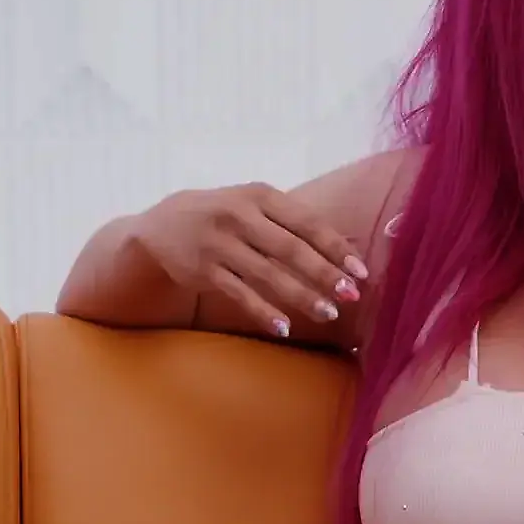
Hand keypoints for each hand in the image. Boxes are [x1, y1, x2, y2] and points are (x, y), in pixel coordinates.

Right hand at [134, 184, 368, 338]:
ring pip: (268, 275)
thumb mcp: (254, 205)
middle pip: (290, 250)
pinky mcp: (203, 271)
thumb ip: (292, 222)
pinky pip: (240, 294)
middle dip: (324, 274)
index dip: (335, 248)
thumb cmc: (225, 215)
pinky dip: (264, 312)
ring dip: (301, 297)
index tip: (361, 271)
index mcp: (260, 196)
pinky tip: (285, 327)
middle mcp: (239, 216)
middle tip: (351, 295)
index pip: (307, 222)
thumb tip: (344, 249)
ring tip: (328, 314)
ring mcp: (220, 244)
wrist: (163, 225)